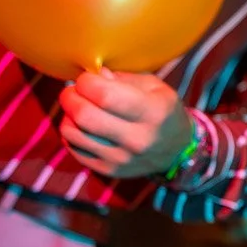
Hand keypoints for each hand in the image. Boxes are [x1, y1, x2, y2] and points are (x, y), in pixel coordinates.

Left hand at [58, 69, 193, 178]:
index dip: (86, 82)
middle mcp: (137, 139)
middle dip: (70, 96)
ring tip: (78, 107)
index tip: (87, 78)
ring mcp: (121, 159)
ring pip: (72, 132)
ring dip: (68, 114)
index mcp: (153, 112)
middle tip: (74, 90)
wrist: (178, 150)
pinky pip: (73, 149)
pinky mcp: (108, 170)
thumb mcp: (154, 87)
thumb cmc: (163, 111)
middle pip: (84, 115)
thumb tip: (94, 75)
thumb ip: (122, 78)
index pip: (104, 95)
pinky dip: (71, 133)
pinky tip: (81, 126)